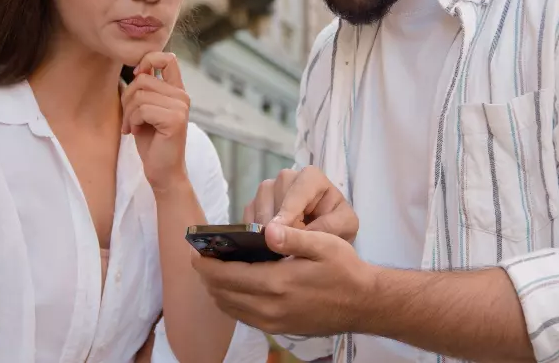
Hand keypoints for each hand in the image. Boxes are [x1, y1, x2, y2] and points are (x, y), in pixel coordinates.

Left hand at [121, 52, 190, 192]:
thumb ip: (144, 90)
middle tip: (130, 119)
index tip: (137, 77)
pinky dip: (133, 121)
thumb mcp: (146, 110)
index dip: (148, 60)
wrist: (163, 171)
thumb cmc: (152, 142)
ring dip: (129, 113)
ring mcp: (180, 107)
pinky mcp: (175, 119)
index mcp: (177, 91)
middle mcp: (182, 96)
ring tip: (133, 127)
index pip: (167, 58)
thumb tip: (136, 70)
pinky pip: (143, 109)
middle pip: (143, 79)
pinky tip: (136, 132)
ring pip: (140, 95)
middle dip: (128, 99)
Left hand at [193, 222, 375, 334]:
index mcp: (278, 283)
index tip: (195, 251)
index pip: (228, 275)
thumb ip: (293, 237)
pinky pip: (243, 317)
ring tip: (214, 270)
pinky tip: (234, 287)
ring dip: (217, 290)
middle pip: (223, 293)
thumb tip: (267, 229)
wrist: (363, 304)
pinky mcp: (278, 329)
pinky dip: (231, 302)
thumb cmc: (344, 270)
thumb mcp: (324, 245)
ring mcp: (273, 322)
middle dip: (207, 276)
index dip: (206, 264)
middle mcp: (271, 307)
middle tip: (201, 258)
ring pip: (230, 308)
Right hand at [244, 166, 357, 241]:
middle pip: (273, 191)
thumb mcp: (345, 227)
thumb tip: (295, 233)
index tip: (279, 232)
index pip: (297, 189)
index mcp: (312, 177)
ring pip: (258, 202)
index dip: (288, 210)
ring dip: (264, 226)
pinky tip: (266, 244)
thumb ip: (325, 227)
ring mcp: (270, 189)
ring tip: (274, 247)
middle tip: (280, 245)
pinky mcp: (257, 203)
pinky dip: (254, 231)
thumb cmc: (339, 227)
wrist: (328, 239)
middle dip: (275, 220)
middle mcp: (288, 178)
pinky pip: (248, 214)